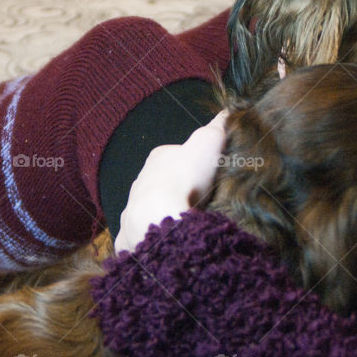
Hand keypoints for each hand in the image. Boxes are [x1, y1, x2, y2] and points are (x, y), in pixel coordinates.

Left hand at [114, 110, 227, 252]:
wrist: (160, 216)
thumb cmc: (185, 177)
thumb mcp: (208, 144)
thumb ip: (217, 126)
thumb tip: (228, 110)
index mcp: (157, 159)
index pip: (174, 156)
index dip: (191, 164)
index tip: (207, 175)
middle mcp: (139, 183)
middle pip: (160, 185)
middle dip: (175, 192)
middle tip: (199, 203)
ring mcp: (132, 212)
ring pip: (148, 212)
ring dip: (163, 216)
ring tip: (186, 227)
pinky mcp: (129, 238)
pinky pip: (139, 238)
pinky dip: (150, 241)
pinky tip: (166, 246)